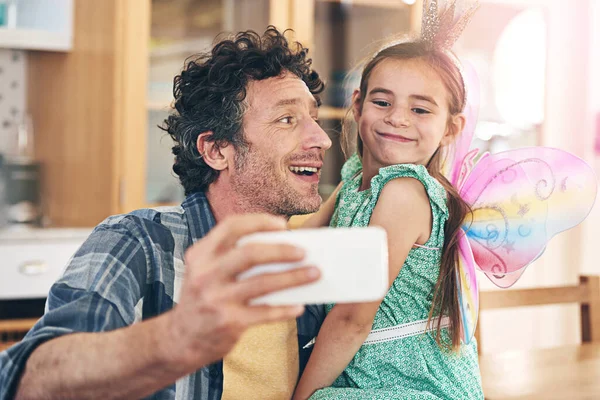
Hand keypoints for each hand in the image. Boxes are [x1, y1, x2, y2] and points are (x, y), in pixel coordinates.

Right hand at [163, 214, 319, 369]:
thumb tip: (281, 248)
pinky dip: (285, 308)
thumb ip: (231, 258)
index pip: (232, 227)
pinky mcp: (228, 322)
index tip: (282, 225)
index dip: (259, 222)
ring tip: (314, 274)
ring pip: (263, 282)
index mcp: (201, 254)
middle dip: (282, 250)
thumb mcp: (205, 272)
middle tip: (304, 252)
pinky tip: (299, 305)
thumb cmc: (202, 299)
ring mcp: (217, 299)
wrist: (178, 340)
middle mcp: (206, 274)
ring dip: (294, 277)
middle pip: (251, 253)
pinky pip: (265, 312)